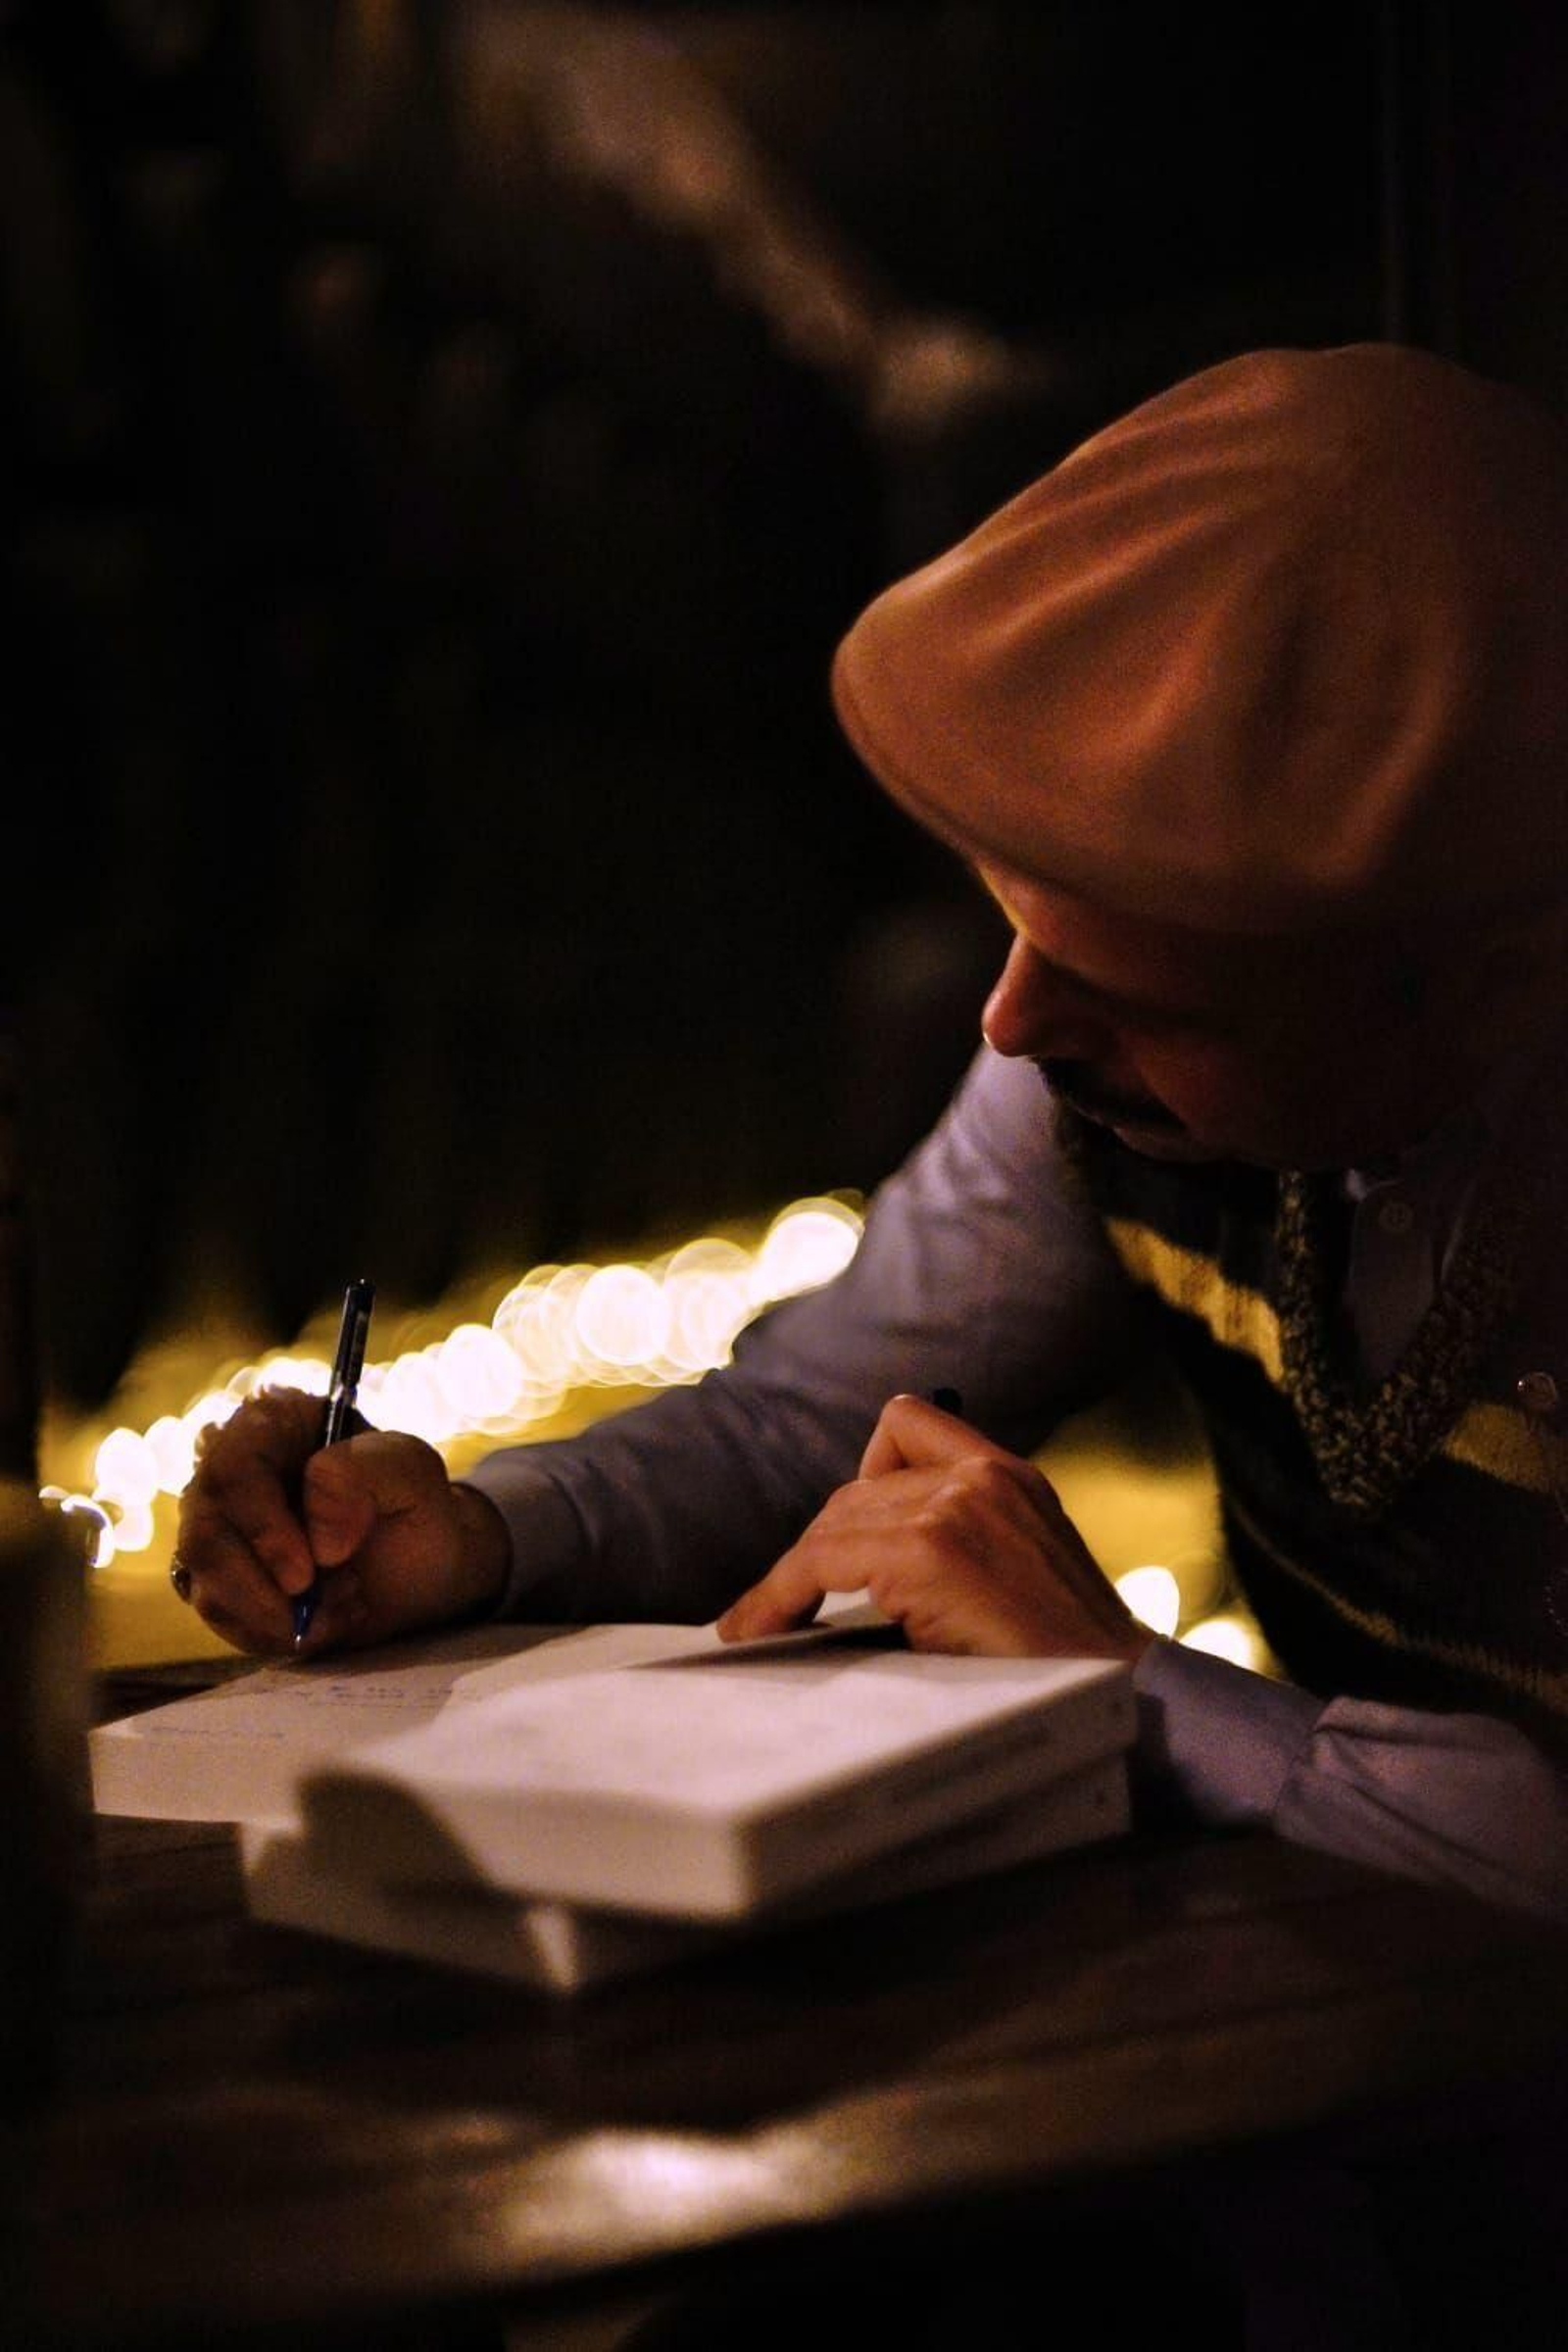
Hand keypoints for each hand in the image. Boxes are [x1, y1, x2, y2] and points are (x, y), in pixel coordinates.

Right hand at [172, 1388, 510, 1656]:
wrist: (421, 1566)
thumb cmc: (414, 1507)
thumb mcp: (414, 1474)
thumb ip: (371, 1470)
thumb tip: (316, 1523)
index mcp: (273, 1423)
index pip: (234, 1466)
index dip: (261, 1525)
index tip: (304, 1576)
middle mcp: (231, 1469)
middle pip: (204, 1529)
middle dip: (262, 1586)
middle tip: (321, 1608)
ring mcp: (219, 1524)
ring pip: (203, 1576)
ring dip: (271, 1613)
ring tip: (338, 1609)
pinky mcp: (218, 1575)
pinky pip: (217, 1612)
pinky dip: (269, 1631)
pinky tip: (321, 1623)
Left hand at [716, 1393, 1149, 1662]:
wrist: (1125, 1697)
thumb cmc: (1066, 1658)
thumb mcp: (1019, 1567)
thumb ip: (962, 1541)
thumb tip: (859, 1571)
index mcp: (1007, 1474)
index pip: (906, 1424)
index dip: (859, 1476)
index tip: (837, 1538)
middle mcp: (982, 1476)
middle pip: (855, 1490)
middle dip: (819, 1548)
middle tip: (786, 1604)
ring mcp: (957, 1508)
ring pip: (833, 1526)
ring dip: (789, 1578)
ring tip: (761, 1624)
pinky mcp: (931, 1551)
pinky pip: (823, 1563)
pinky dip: (779, 1595)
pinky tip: (758, 1628)